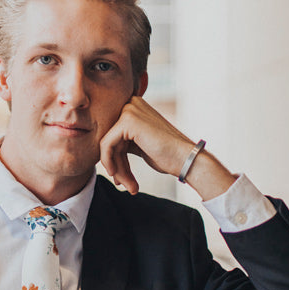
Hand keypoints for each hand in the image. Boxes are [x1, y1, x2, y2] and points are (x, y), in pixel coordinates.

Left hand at [98, 96, 236, 199]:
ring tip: (127, 186)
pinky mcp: (127, 121)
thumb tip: (102, 155)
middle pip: (109, 139)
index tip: (120, 178)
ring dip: (117, 169)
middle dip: (115, 165)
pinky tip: (117, 175)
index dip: (114, 158)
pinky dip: (109, 162)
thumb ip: (122, 143)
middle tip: (124, 185)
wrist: (186, 159)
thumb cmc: (167, 156)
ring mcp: (129, 110)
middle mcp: (131, 103)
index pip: (112, 135)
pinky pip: (106, 145)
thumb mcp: (140, 145)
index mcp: (134, 107)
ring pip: (107, 144)